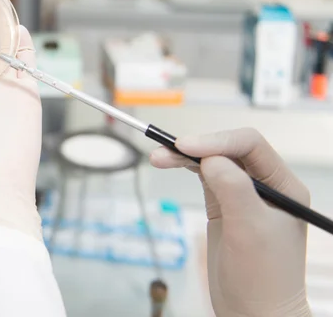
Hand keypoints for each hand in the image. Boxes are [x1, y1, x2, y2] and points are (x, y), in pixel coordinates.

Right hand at [150, 128, 310, 316]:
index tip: (186, 146)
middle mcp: (264, 185)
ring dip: (185, 157)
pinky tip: (170, 165)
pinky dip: (185, 169)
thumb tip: (210, 158)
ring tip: (158, 158)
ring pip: (212, 162)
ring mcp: (242, 194)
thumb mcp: (250, 229)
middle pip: (228, 150)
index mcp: (283, 185)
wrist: (253, 313)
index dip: (217, 141)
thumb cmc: (264, 277)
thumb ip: (233, 188)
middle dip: (196, 147)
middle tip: (164, 151)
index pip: (250, 146)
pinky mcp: (223, 206)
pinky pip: (204, 177)